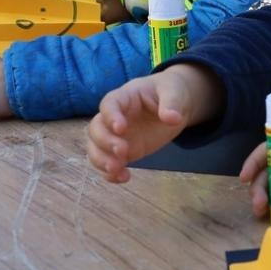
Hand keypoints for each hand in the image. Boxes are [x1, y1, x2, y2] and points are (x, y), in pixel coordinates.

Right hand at [86, 65, 219, 181]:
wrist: (175, 105)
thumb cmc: (170, 91)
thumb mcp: (174, 92)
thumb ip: (171, 103)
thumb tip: (172, 118)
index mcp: (124, 97)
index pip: (109, 104)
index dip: (110, 116)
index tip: (121, 129)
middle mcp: (114, 117)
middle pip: (96, 128)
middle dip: (105, 142)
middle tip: (122, 151)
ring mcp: (116, 136)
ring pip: (95, 148)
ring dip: (101, 160)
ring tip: (117, 170)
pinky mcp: (123, 151)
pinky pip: (108, 163)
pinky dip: (110, 173)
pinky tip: (123, 178)